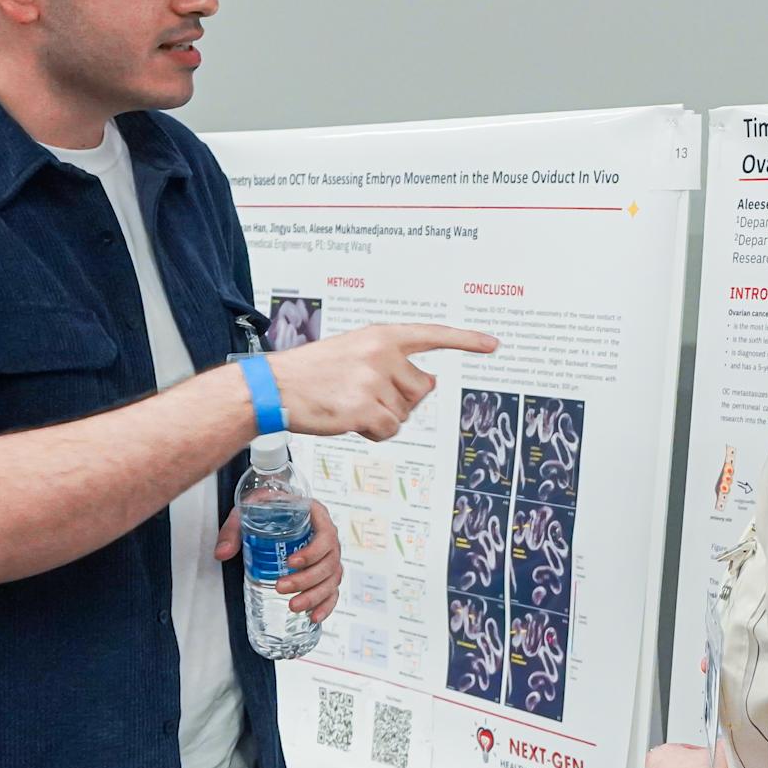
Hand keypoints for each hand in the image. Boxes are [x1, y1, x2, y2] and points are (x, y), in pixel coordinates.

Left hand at [218, 498, 341, 621]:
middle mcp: (327, 538)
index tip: (291, 561)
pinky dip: (326, 605)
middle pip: (328, 563)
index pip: (325, 536)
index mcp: (316, 517)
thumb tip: (222, 553)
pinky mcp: (326, 574)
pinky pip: (333, 591)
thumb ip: (234, 530)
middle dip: (306, 579)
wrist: (275, 512)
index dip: (312, 552)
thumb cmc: (268, 508)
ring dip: (315, 596)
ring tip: (293, 606)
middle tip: (281, 587)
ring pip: (331, 580)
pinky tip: (313, 616)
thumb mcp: (249, 511)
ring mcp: (329, 557)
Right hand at [266, 323, 497, 441]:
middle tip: (364, 395)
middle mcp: (382, 354)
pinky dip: (374, 432)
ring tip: (351, 405)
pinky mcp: (365, 408)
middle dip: (400, 399)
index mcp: (381, 336)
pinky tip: (350, 420)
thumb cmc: (313, 372)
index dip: (466, 340)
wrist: (274, 386)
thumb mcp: (355, 353)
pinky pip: (390, 430)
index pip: (432, 335)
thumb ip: (393, 363)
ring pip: (405, 413)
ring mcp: (374, 381)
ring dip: (384, 417)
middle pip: (422, 389)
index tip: (492, 344)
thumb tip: (430, 382)